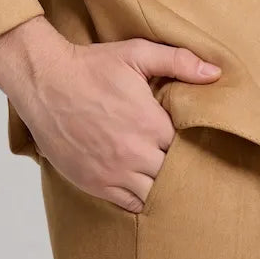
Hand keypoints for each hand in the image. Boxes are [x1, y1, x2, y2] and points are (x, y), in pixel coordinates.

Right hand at [2, 32, 222, 212]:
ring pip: (154, 194)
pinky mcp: (95, 184)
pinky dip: (140, 199)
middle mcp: (134, 153)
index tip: (191, 137)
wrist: (45, 82)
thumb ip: (178, 62)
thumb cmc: (91, 67)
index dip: (192, 144)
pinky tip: (143, 186)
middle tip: (183, 159)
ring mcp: (113, 172)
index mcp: (150, 123)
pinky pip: (129, 204)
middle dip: (180, 167)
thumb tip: (215, 74)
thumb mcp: (136, 54)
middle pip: (173, 174)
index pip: (187, 147)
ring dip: (161, 186)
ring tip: (165, 174)